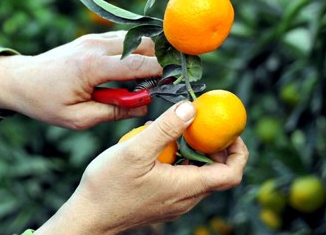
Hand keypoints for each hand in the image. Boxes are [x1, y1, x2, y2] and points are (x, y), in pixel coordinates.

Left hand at [0, 31, 162, 128]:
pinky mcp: (92, 38)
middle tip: (167, 81)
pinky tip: (136, 69)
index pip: (138, 65)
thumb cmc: (45, 103)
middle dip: (159, 61)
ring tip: (152, 77)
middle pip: (143, 46)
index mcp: (92, 67)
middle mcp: (95, 46)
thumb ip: (113, 112)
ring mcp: (94, 38)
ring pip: (136, 39)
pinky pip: (123, 40)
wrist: (19, 79)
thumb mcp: (78, 118)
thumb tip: (143, 107)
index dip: (160, 73)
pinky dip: (134, 52)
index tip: (174, 84)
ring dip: (147, 55)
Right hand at [34, 101, 248, 234]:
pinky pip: (184, 181)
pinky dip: (182, 162)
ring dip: (197, 153)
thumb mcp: (136, 150)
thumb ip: (166, 129)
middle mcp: (186, 199)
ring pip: (200, 176)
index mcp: (187, 188)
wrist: (87, 217)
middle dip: (216, 147)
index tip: (228, 132)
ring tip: (180, 132)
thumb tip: (191, 108)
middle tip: (203, 124)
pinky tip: (162, 147)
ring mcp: (175, 203)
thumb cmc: (108, 187)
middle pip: (218, 174)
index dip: (238, 151)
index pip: (232, 174)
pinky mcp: (164, 203)